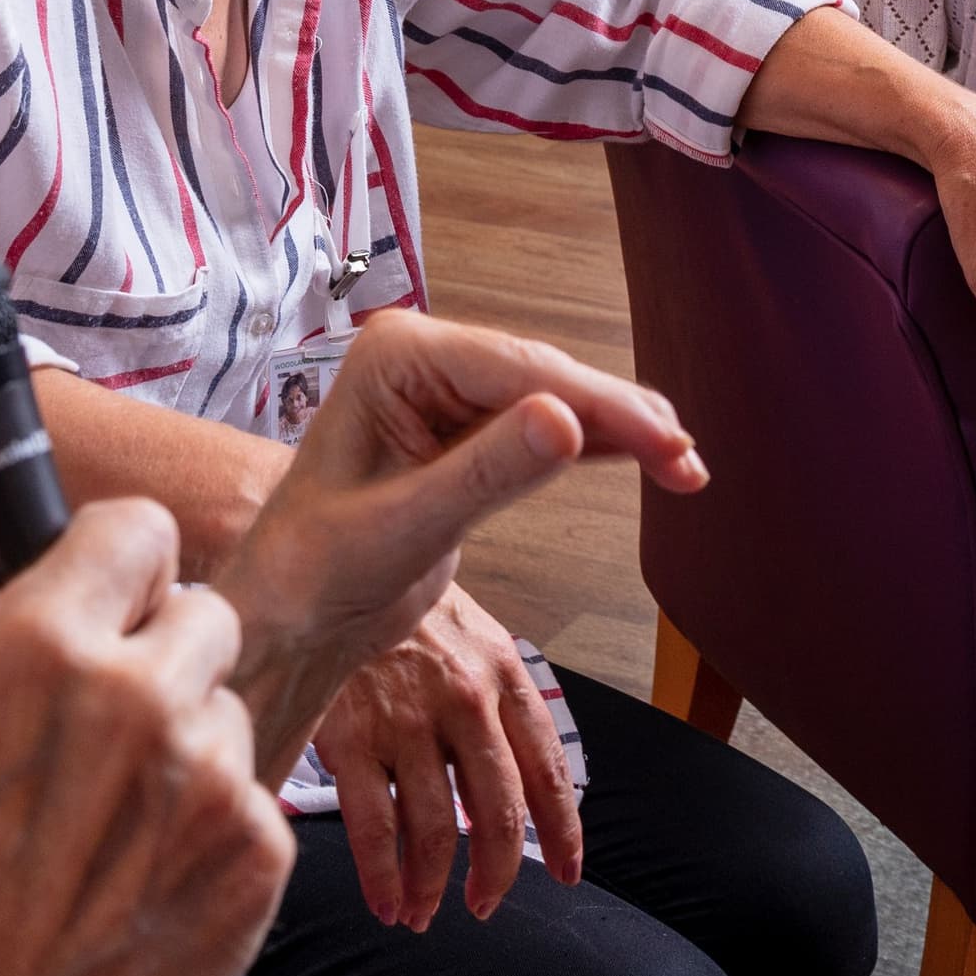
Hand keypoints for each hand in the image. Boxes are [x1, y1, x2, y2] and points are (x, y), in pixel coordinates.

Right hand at [0, 478, 288, 975]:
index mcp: (38, 645)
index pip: (137, 527)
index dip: (115, 572)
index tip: (95, 616)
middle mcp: (133, 692)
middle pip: (198, 607)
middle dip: (157, 656)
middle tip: (97, 742)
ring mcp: (207, 769)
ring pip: (227, 700)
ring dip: (188, 744)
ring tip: (112, 822)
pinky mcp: (261, 841)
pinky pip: (257, 787)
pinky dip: (216, 825)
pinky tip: (150, 872)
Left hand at [213, 314, 703, 911]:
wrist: (289, 617)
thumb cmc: (316, 571)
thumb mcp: (405, 528)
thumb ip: (487, 474)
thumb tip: (567, 420)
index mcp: (394, 358)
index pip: (515, 370)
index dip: (597, 404)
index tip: (661, 439)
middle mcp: (420, 359)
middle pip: (543, 377)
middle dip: (619, 416)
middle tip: (686, 458)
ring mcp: (442, 391)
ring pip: (551, 399)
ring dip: (618, 430)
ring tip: (684, 464)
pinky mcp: (462, 431)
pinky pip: (539, 428)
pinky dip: (595, 444)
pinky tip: (648, 456)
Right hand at [309, 585, 566, 926]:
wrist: (337, 565)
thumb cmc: (411, 613)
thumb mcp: (476, 641)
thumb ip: (502, 709)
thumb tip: (523, 789)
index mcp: (504, 676)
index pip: (548, 772)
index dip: (564, 834)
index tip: (566, 873)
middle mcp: (464, 702)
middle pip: (498, 816)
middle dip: (497, 875)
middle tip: (487, 904)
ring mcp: (406, 722)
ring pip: (437, 832)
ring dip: (434, 888)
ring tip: (426, 913)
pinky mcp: (351, 737)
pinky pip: (375, 827)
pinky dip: (384, 878)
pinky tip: (388, 902)